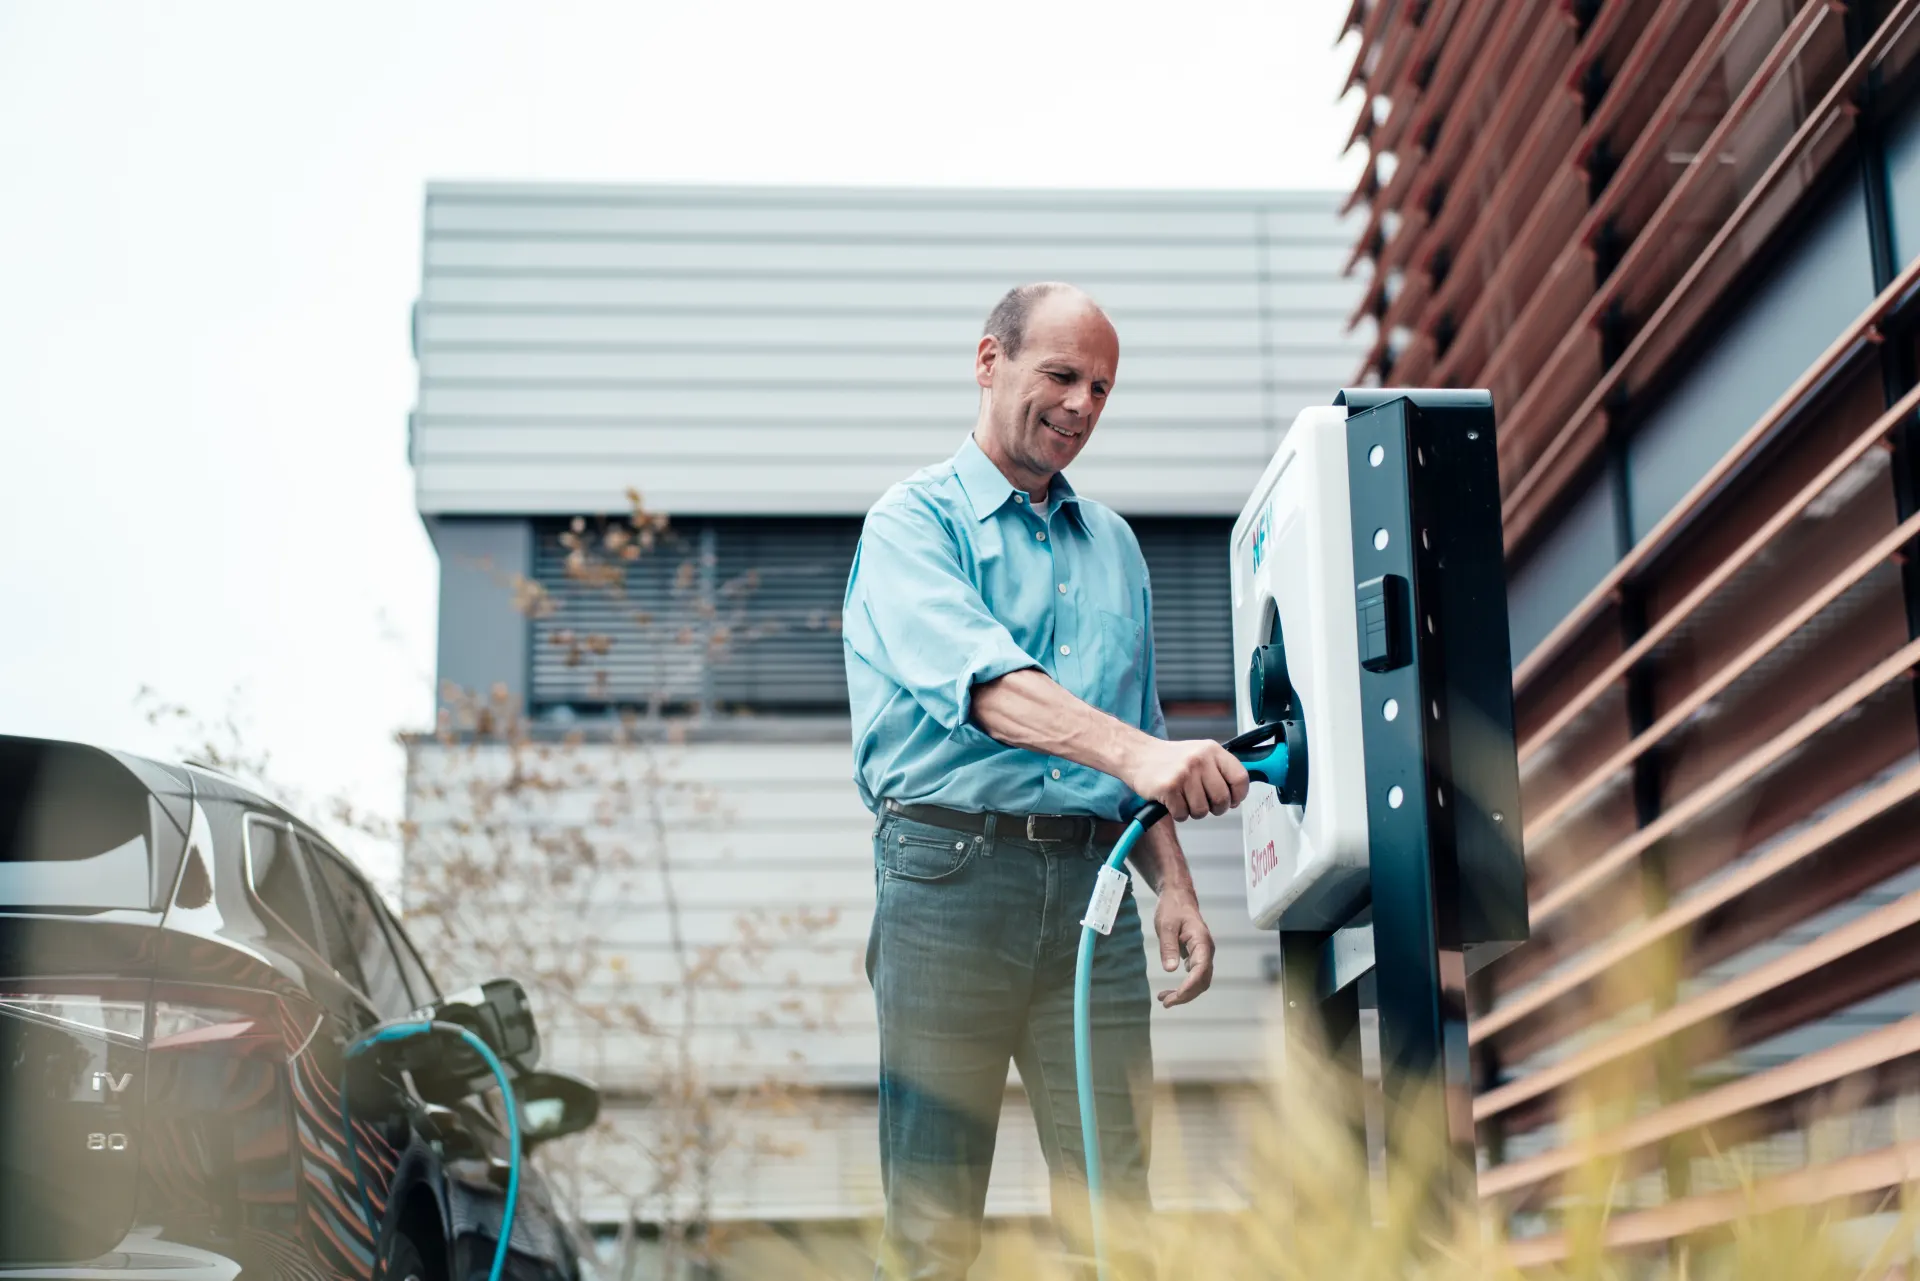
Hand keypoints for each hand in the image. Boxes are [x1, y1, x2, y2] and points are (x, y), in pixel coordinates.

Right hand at [1124, 738, 1248, 820]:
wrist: (1137, 755)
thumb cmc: (1170, 759)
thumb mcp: (1200, 754)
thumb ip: (1220, 770)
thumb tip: (1240, 792)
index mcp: (1212, 750)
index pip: (1240, 778)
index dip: (1238, 795)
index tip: (1232, 800)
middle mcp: (1199, 760)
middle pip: (1222, 799)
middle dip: (1215, 808)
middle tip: (1204, 802)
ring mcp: (1184, 773)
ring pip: (1202, 810)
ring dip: (1194, 811)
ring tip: (1184, 798)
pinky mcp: (1168, 787)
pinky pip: (1183, 814)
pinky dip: (1178, 813)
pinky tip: (1172, 800)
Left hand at [1153, 887, 1214, 1007]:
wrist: (1178, 897)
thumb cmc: (1172, 908)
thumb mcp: (1166, 925)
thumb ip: (1168, 947)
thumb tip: (1170, 970)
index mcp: (1201, 942)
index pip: (1201, 969)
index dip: (1190, 985)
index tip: (1177, 996)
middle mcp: (1206, 950)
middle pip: (1202, 980)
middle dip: (1186, 995)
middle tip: (1165, 1002)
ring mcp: (1203, 954)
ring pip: (1200, 981)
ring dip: (1185, 993)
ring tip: (1164, 999)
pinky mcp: (1197, 956)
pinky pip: (1195, 976)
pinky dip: (1184, 986)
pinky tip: (1170, 991)